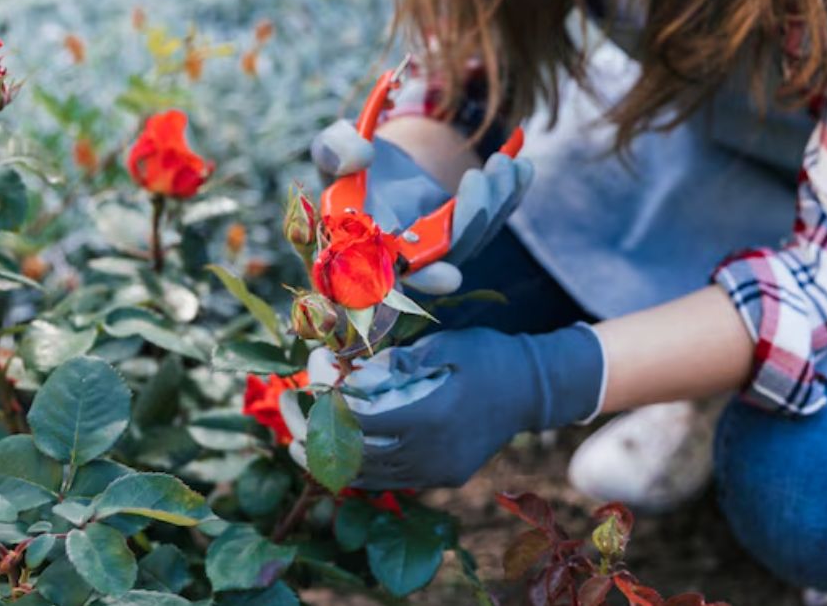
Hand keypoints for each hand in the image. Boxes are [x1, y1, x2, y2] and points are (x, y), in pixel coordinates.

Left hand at [289, 325, 605, 488]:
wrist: (533, 388)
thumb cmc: (487, 355)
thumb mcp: (442, 344)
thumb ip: (396, 361)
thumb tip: (351, 372)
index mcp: (430, 415)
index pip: (363, 423)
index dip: (332, 410)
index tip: (311, 393)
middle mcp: (432, 452)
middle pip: (360, 458)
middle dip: (322, 444)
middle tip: (292, 431)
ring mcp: (440, 471)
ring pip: (374, 478)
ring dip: (338, 462)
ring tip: (306, 446)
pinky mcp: (445, 478)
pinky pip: (395, 481)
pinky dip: (366, 469)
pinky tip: (345, 453)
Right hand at [311, 119, 532, 294]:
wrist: (378, 155)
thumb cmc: (349, 160)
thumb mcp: (334, 148)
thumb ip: (335, 151)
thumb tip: (361, 158)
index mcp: (367, 249)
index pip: (394, 278)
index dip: (421, 281)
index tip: (449, 277)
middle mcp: (407, 258)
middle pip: (447, 257)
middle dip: (470, 223)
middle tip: (477, 179)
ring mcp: (440, 246)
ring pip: (476, 237)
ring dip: (495, 202)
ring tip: (502, 162)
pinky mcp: (465, 230)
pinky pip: (493, 220)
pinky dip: (510, 194)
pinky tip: (521, 167)